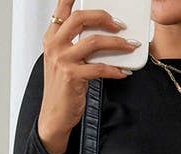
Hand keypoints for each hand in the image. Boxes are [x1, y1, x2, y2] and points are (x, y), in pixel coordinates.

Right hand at [39, 3, 138, 153]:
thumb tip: (101, 33)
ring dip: (116, 43)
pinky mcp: (72, 77)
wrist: (54, 115)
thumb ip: (75, 44)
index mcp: (52, 38)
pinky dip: (115, 69)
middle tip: (119, 24)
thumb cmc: (62, 89)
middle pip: (80, 18)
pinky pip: (99, 68)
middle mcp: (55, 46)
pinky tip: (123, 71)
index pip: (62, 9)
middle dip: (103, 17)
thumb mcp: (63, 61)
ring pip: (93, 42)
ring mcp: (62, 61)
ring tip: (129, 46)